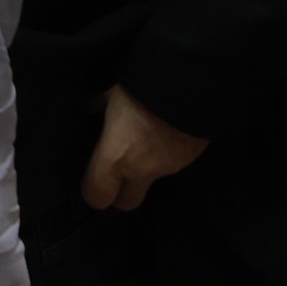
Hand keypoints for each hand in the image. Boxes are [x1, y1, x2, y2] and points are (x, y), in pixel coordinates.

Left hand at [80, 84, 206, 211]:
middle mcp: (142, 169)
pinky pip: (175, 163)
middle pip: (127, 203)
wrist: (193, 82)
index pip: (96, 196)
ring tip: (147, 138)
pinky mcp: (192, 158)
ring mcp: (170, 167)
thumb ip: (99, 107)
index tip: (94, 178)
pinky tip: (168, 131)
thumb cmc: (144, 87)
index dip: (93, 190)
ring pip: (153, 180)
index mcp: (115, 156)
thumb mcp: (112, 92)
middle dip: (122, 192)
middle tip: (119, 170)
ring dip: (147, 168)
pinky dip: (168, 153)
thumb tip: (93, 108)